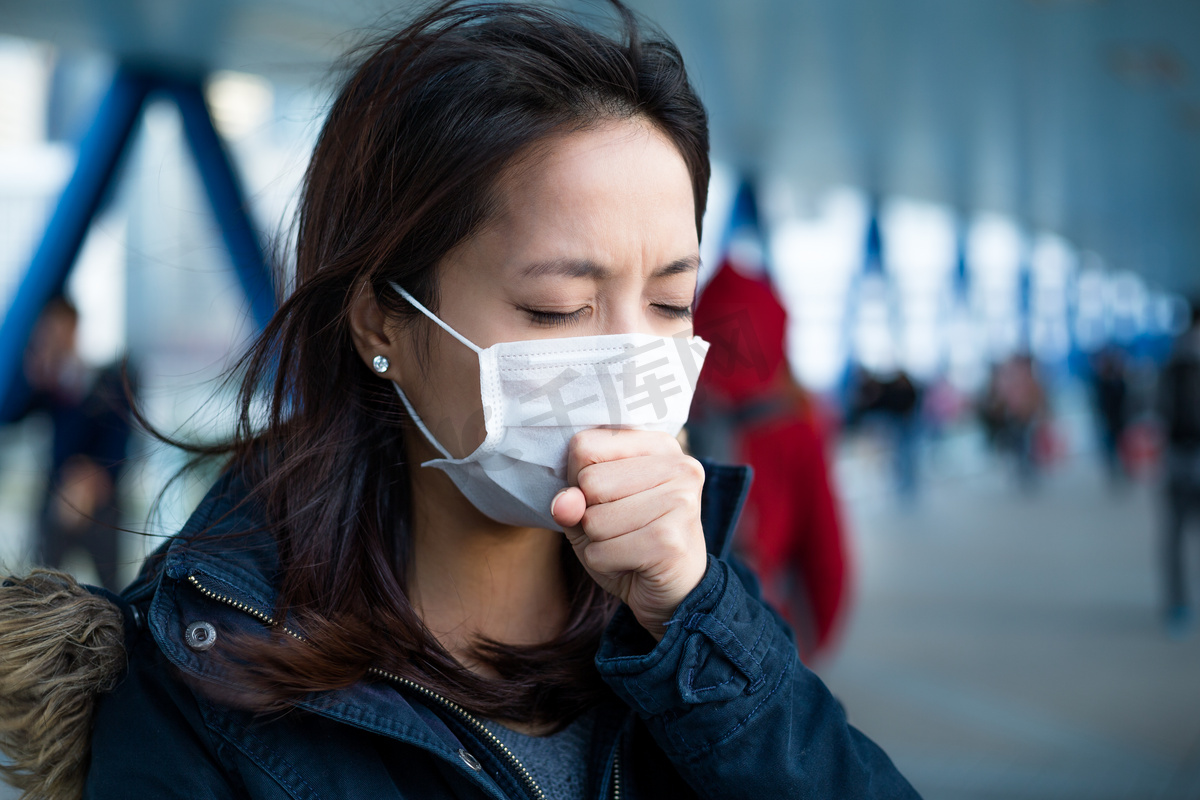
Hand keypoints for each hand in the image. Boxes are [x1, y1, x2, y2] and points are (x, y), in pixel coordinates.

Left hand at [550, 428, 707, 639]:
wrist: (677, 591)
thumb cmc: (632, 539)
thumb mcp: (593, 509)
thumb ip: (572, 496)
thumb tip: (564, 503)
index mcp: (659, 445)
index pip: (585, 445)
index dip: (579, 479)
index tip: (609, 497)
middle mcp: (679, 466)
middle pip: (589, 481)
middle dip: (590, 515)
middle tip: (623, 527)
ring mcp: (680, 502)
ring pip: (594, 519)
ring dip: (598, 543)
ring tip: (629, 544)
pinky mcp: (670, 541)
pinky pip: (602, 552)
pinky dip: (605, 564)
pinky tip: (633, 564)